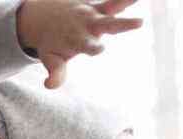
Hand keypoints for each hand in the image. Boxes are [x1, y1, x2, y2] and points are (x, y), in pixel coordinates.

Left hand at [17, 0, 142, 88]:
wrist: (43, 16)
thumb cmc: (50, 43)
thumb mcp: (49, 58)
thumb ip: (55, 73)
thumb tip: (49, 86)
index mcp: (77, 40)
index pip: (87, 45)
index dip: (93, 47)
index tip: (99, 49)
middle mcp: (87, 24)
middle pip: (107, 24)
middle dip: (123, 24)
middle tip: (140, 23)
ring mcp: (93, 12)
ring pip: (113, 5)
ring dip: (126, 1)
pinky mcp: (98, 4)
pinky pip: (113, 0)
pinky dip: (124, 0)